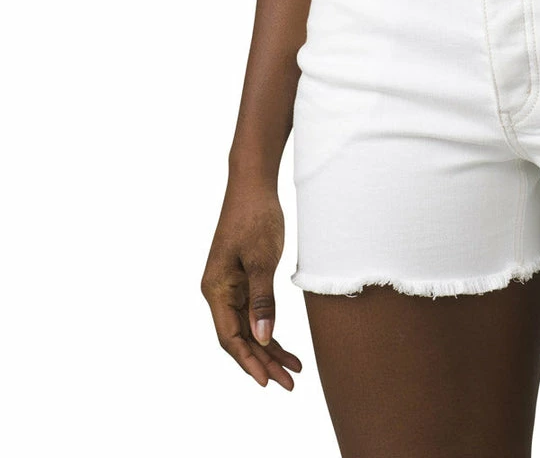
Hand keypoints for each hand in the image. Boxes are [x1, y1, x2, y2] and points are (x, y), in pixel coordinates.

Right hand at [201, 182, 302, 387]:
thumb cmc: (256, 217)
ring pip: (248, 327)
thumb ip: (262, 300)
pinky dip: (269, 328)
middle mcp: (219, 291)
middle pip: (239, 337)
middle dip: (264, 361)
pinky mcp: (243, 278)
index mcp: (216, 289)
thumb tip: (263, 337)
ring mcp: (231, 286)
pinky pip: (254, 312)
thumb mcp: (262, 259)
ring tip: (294, 369)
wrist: (254, 185)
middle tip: (290, 382)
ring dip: (269, 348)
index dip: (249, 361)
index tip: (268, 381)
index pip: (230, 337)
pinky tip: (284, 344)